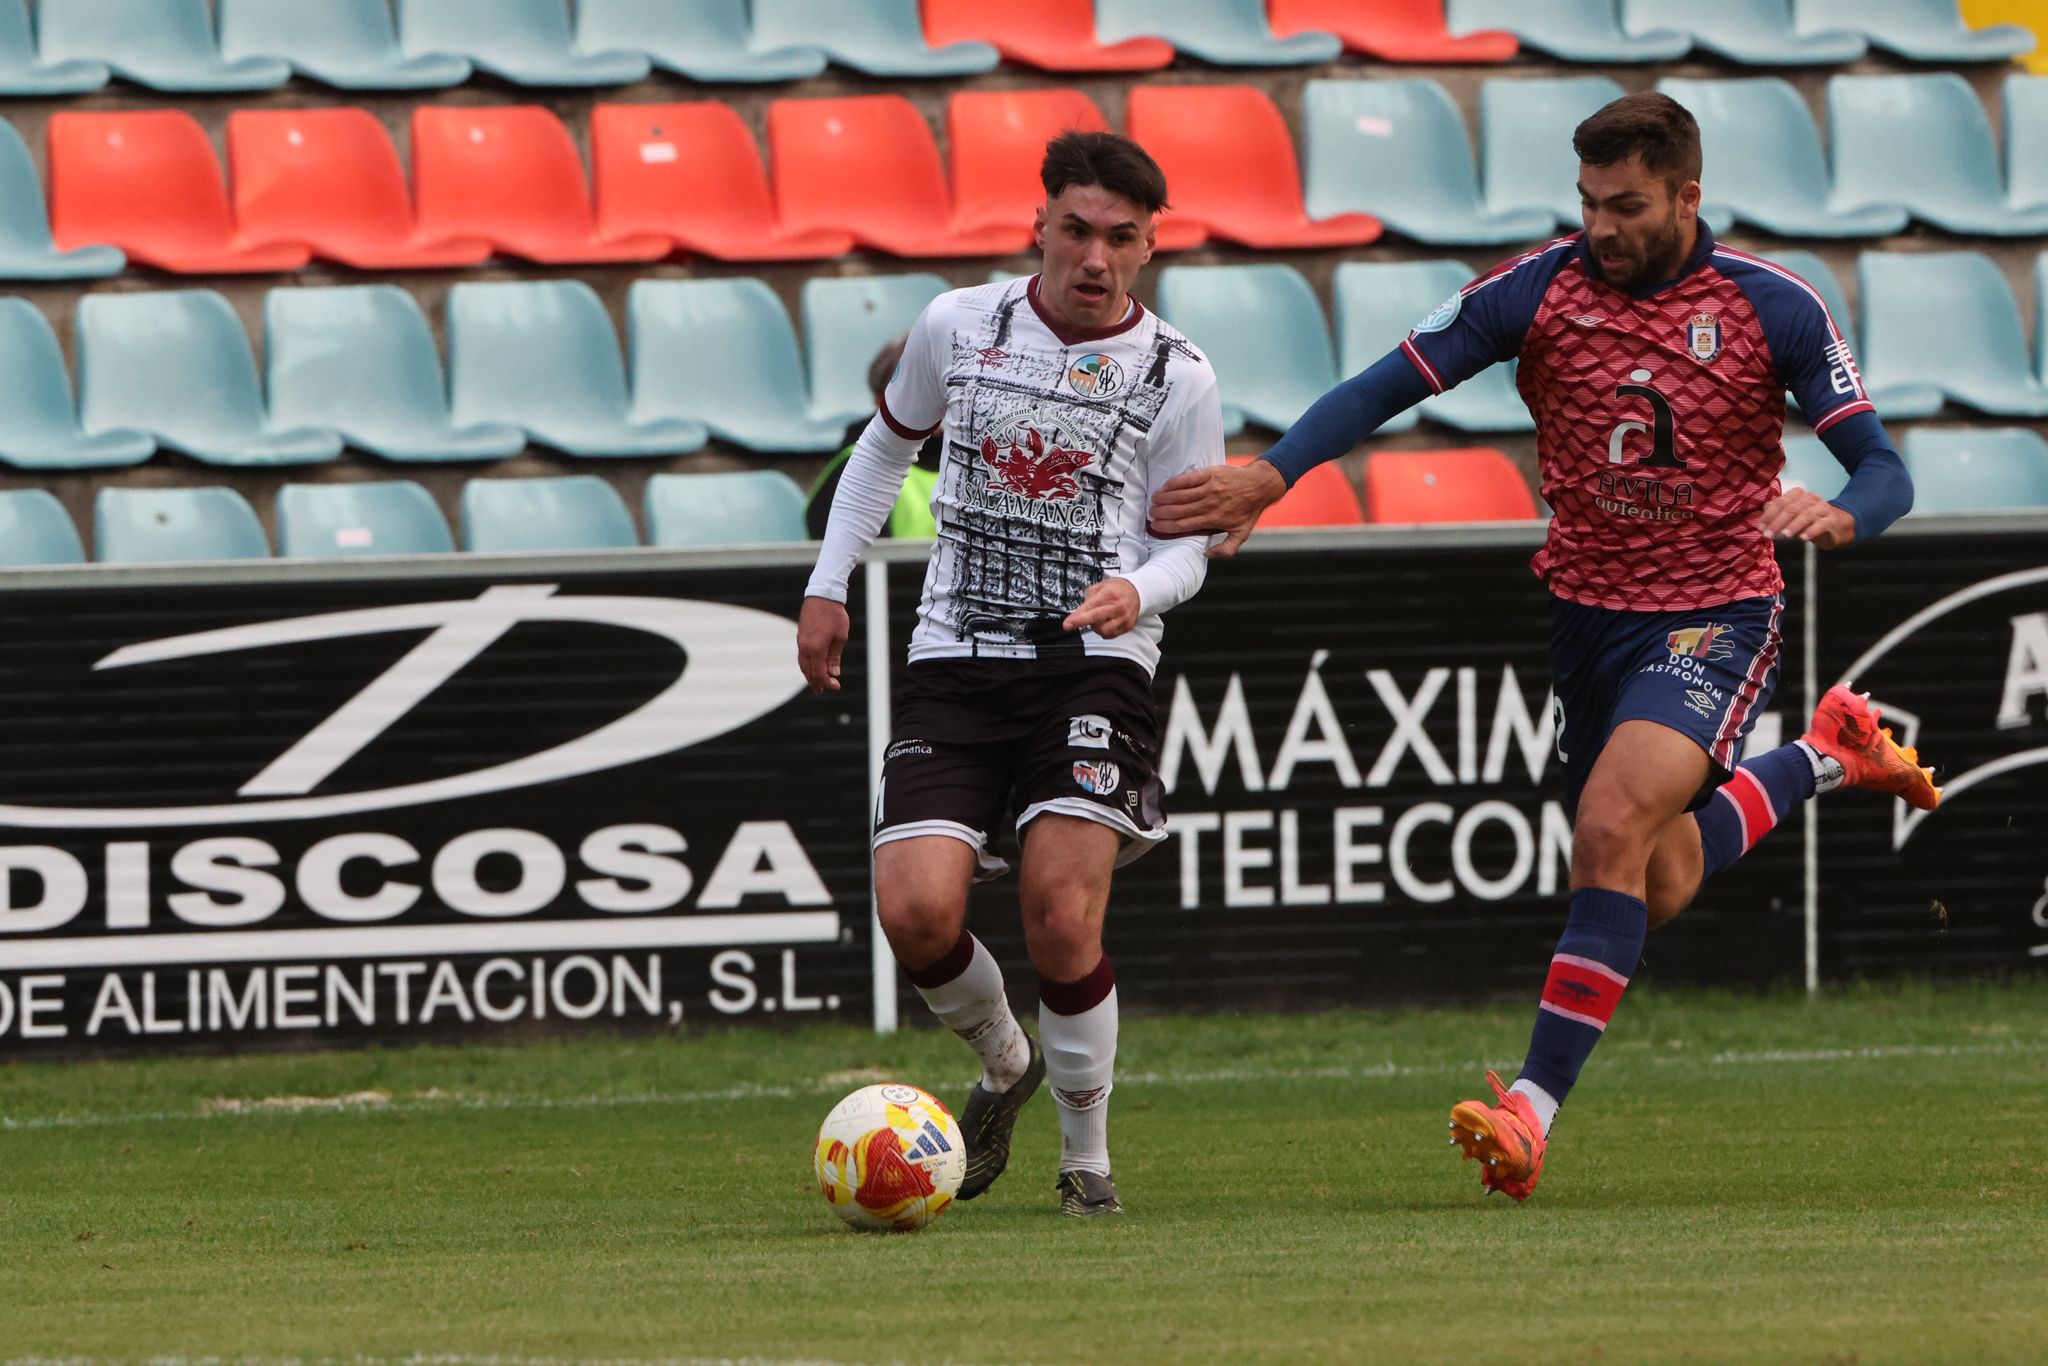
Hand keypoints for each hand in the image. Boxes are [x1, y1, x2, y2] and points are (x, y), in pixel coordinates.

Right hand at [797, 595, 849, 693]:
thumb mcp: (840, 637)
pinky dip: (807, 665)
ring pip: (803, 664)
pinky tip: (813, 666)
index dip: (827, 683)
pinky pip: (802, 656)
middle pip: (808, 671)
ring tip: (817, 682)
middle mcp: (805, 647)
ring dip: (810, 675)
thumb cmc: (834, 615)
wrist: (822, 595)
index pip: (819, 673)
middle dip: (816, 682)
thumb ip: (835, 656)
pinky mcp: (801, 636)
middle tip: (824, 690)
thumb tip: (834, 673)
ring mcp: (801, 642)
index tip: (836, 686)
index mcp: (815, 649)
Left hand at [1063, 578, 1140, 638]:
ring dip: (1095, 627)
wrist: (1136, 592)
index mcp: (1110, 594)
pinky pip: (1110, 635)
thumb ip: (1088, 599)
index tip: (1068, 623)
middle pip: (1096, 619)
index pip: (1091, 607)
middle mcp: (1118, 607)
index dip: (1077, 617)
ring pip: (1103, 631)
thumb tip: (1077, 613)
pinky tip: (1105, 623)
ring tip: (1096, 620)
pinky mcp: (1127, 626)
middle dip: (1081, 622)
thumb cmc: (1117, 589)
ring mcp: (1124, 618)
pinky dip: (1104, 631)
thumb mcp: (1100, 587)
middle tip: (1070, 625)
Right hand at [1148, 461, 1286, 557]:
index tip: (1156, 526)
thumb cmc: (1249, 510)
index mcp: (1213, 520)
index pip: (1184, 525)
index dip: (1168, 526)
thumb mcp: (1242, 534)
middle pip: (1179, 510)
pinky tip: (1166, 486)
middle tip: (1152, 513)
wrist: (1260, 485)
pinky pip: (1189, 479)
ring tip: (1154, 500)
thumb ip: (1226, 548)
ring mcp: (1209, 488)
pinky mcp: (1210, 474)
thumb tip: (1208, 555)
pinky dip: (1175, 482)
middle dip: (1162, 512)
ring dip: (1165, 498)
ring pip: (1181, 494)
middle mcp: (1209, 504)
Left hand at [1757, 488, 1855, 548]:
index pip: (1781, 502)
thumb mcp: (1790, 514)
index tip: (1760, 528)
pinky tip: (1803, 538)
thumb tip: (1762, 513)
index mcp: (1798, 494)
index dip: (1769, 515)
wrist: (1835, 526)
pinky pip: (1821, 524)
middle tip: (1768, 535)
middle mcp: (1811, 498)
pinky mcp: (1830, 520)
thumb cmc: (1806, 520)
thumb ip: (1776, 511)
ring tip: (1784, 536)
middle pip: (1792, 509)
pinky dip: (1811, 531)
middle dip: (1777, 522)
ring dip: (1793, 526)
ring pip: (1806, 515)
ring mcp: (1822, 508)